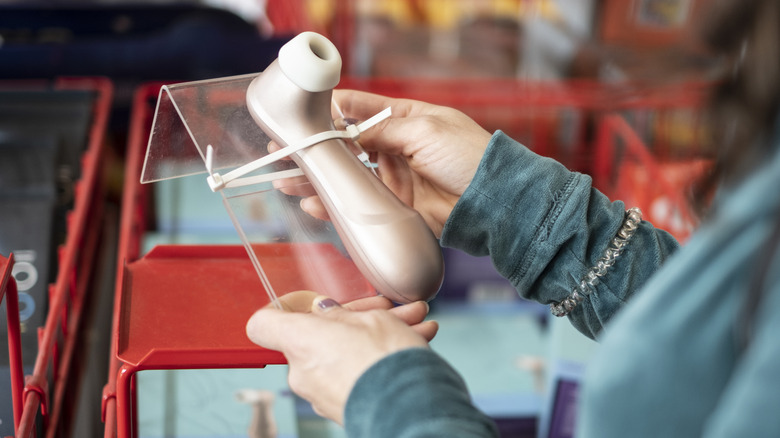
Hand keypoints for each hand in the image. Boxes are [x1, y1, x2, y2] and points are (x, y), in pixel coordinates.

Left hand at [246, 291, 438, 423]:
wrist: (412, 409)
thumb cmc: (388, 361)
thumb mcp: (372, 319)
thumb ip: (343, 313)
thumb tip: (327, 312)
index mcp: (300, 341)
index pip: (263, 324)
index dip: (282, 308)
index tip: (306, 302)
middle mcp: (302, 372)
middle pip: (316, 337)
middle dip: (353, 320)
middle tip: (387, 310)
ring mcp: (320, 395)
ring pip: (341, 355)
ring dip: (371, 339)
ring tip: (412, 327)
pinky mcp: (340, 408)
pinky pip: (351, 376)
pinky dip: (372, 362)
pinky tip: (408, 348)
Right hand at [273, 90, 491, 236]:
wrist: (494, 202)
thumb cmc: (468, 156)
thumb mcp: (424, 130)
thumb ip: (382, 130)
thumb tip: (348, 130)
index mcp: (406, 118)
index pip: (359, 110)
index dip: (328, 114)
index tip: (300, 118)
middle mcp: (396, 146)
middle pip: (346, 147)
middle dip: (315, 151)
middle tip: (283, 154)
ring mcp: (395, 177)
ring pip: (348, 177)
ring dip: (319, 180)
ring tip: (288, 181)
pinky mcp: (397, 205)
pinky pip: (361, 204)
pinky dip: (337, 205)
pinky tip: (315, 205)